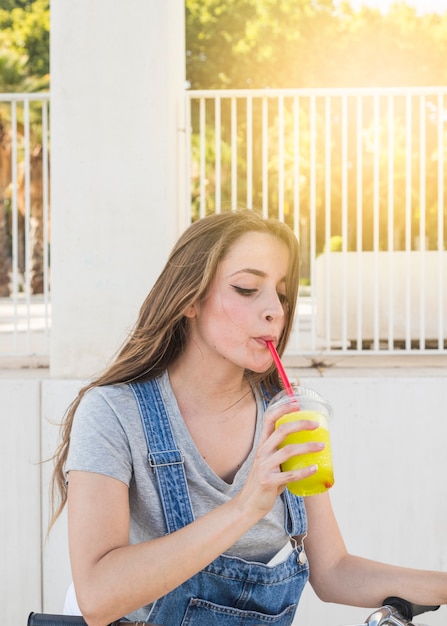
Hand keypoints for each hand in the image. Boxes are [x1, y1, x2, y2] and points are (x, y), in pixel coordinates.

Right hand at [235, 399, 323, 518]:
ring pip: (288, 451)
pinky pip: (290, 475)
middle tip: (316, 425)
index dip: (282, 409)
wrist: (248, 504)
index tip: (297, 403)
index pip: (269, 419)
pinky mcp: (268, 481)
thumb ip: (282, 453)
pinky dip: (304, 471)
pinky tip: (314, 468)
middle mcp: (262, 452)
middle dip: (301, 424)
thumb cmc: (263, 482)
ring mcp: (264, 467)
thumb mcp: (270, 462)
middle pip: (282, 430)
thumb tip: (307, 445)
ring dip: (307, 447)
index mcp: (262, 444)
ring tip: (322, 447)